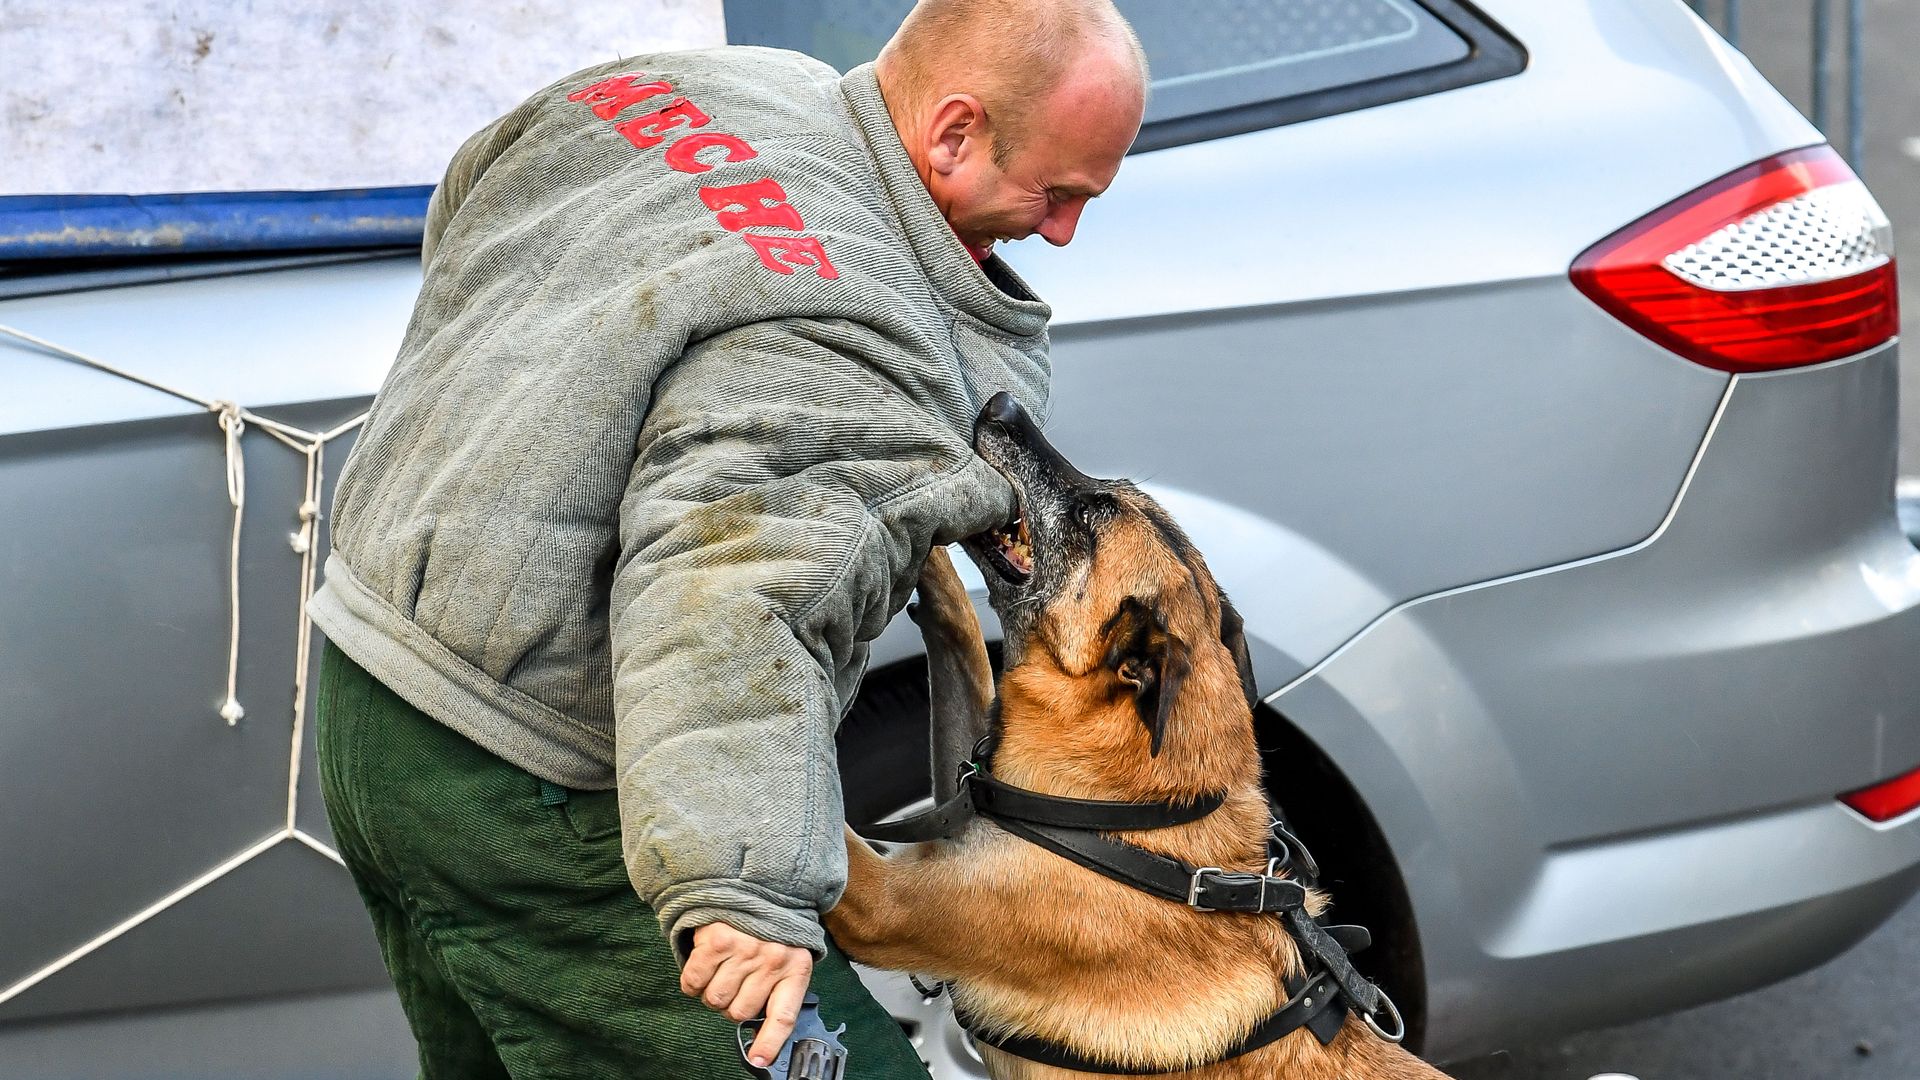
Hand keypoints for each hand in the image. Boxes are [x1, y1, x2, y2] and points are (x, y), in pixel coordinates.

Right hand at [680, 922, 813, 1068]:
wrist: (755, 886)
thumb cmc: (770, 930)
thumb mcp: (787, 957)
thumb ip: (777, 992)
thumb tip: (760, 1037)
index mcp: (794, 968)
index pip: (783, 1016)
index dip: (769, 1043)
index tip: (759, 1060)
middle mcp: (771, 960)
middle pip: (739, 1013)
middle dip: (731, 1006)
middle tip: (734, 984)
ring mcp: (744, 950)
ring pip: (716, 1000)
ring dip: (711, 993)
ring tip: (721, 971)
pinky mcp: (717, 940)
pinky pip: (694, 981)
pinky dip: (692, 982)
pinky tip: (703, 966)